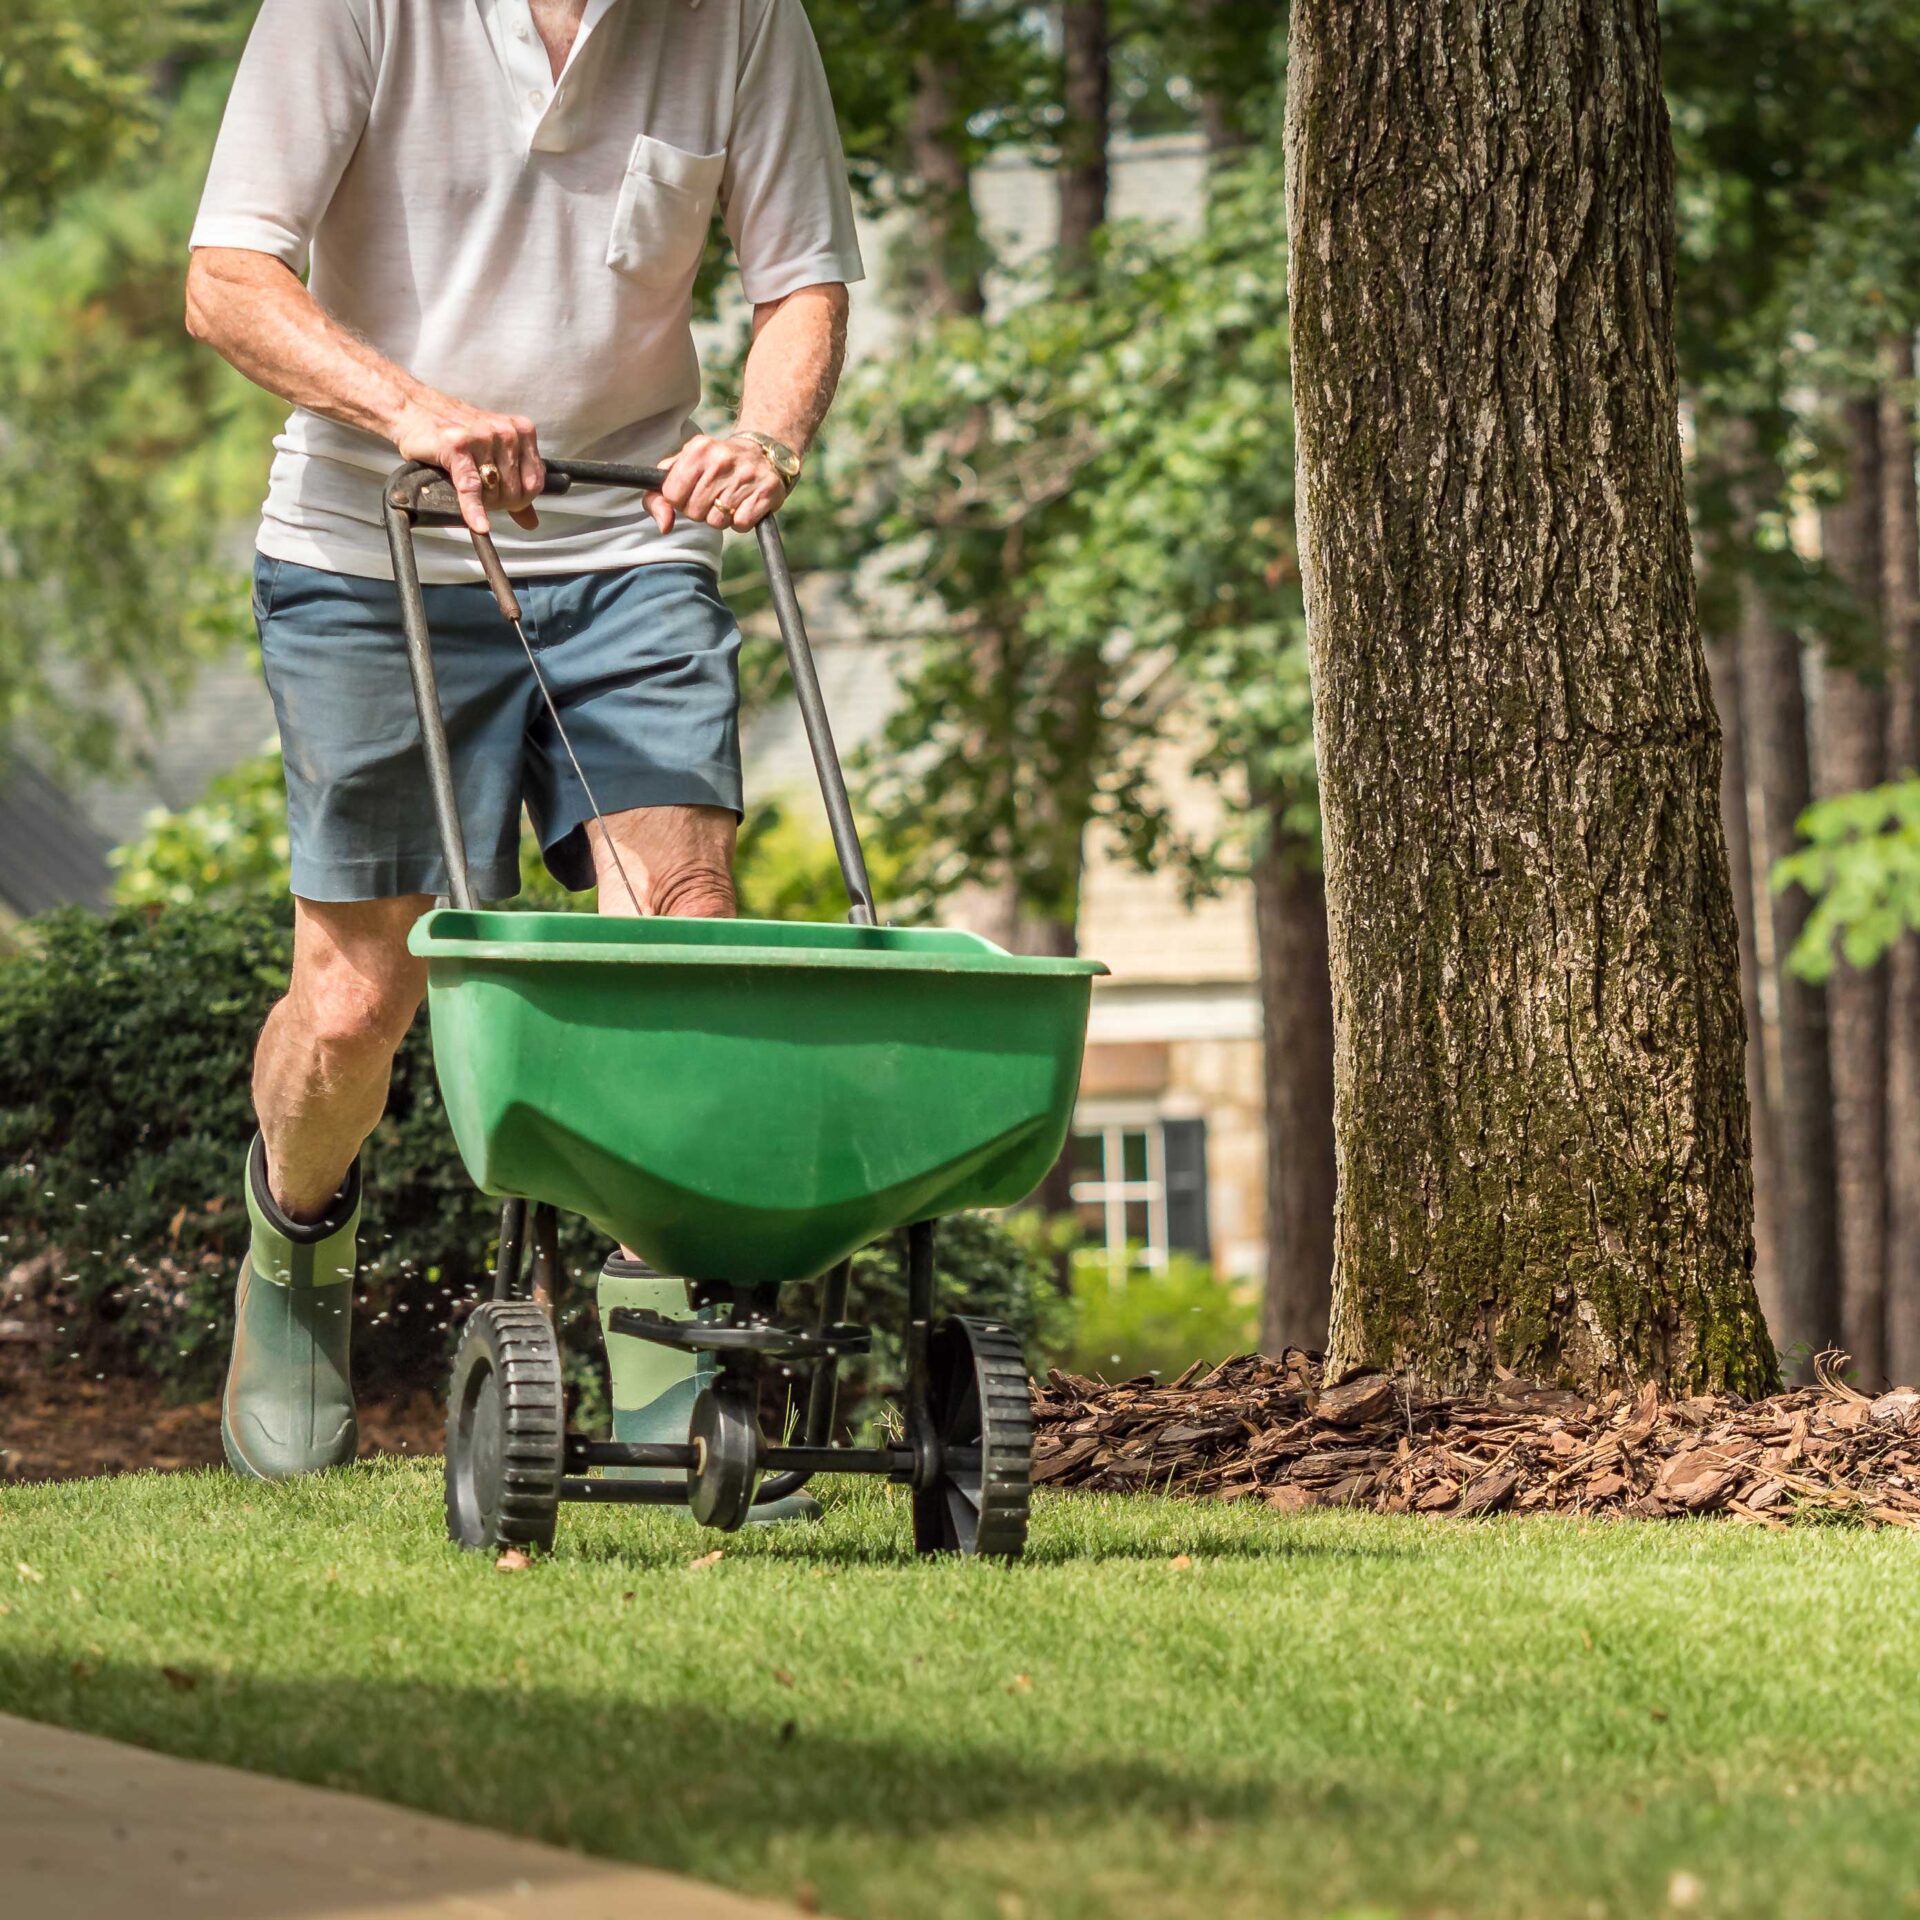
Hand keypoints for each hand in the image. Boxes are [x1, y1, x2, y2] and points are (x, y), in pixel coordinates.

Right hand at [391, 393, 544, 535]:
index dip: (520, 500)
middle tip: (479, 493)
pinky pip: (471, 488)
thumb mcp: (491, 455)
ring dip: (481, 502)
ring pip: (493, 492)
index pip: (534, 483)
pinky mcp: (458, 446)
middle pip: (515, 492)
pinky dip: (474, 510)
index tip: (504, 500)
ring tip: (464, 487)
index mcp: (521, 431)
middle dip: (497, 502)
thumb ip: (515, 487)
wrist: (413, 410)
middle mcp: (506, 432)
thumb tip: (530, 522)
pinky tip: (477, 524)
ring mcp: (482, 437)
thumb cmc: (454, 435)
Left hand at [644, 431, 789, 535]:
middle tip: (715, 495)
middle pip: (694, 512)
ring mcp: (745, 475)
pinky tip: (745, 504)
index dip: (680, 500)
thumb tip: (664, 525)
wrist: (764, 454)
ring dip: (722, 517)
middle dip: (701, 510)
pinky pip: (740, 525)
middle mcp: (721, 459)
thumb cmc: (717, 465)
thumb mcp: (684, 468)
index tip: (692, 490)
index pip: (672, 495)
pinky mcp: (765, 492)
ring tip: (730, 499)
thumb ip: (660, 495)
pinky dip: (741, 521)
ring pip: (717, 521)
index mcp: (697, 449)